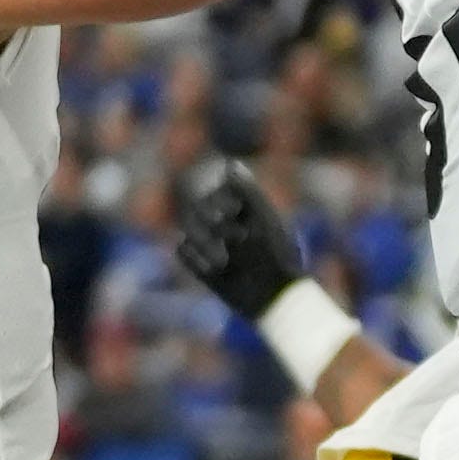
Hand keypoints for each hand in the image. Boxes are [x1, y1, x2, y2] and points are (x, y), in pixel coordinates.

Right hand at [170, 156, 304, 330]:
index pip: (215, 193)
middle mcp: (222, 222)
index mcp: (239, 208)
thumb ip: (249, 192)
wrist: (274, 295)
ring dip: (205, 244)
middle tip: (239, 239)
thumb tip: (231, 164)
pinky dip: (195, 260)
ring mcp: (210, 243)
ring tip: (223, 262)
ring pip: (187, 230)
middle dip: (214, 225)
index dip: (221, 201)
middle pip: (197, 210)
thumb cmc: (277, 255)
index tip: (236, 212)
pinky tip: (215, 271)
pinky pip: (182, 251)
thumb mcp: (266, 220)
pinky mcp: (200, 263)